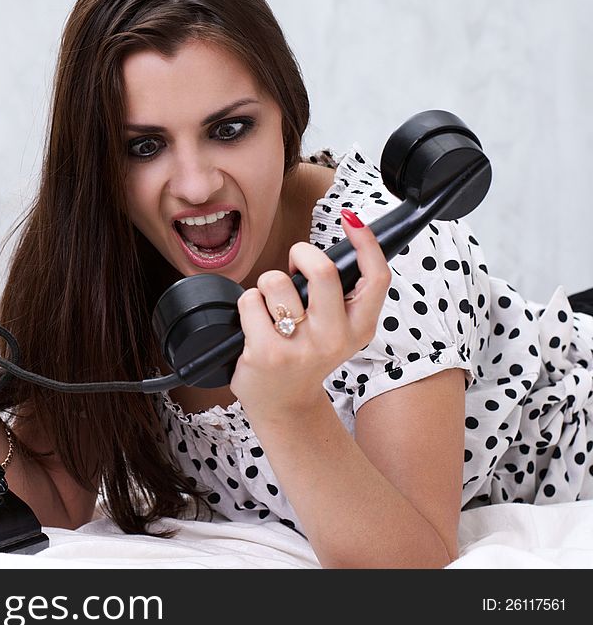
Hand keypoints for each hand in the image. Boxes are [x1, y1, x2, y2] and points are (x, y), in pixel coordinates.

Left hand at [229, 210, 391, 425]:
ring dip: (267, 284)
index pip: (376, 278)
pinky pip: (249, 301)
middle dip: (301, 253)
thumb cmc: (307, 356)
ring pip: (276, 282)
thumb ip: (340, 297)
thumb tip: (329, 248)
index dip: (366, 242)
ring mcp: (299, 348)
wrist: (284, 405)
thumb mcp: (339, 330)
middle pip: (323, 271)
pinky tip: (255, 325)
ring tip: (272, 307)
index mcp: (360, 328)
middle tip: (294, 261)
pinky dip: (248, 304)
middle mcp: (334, 338)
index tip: (350, 220)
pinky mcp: (266, 353)